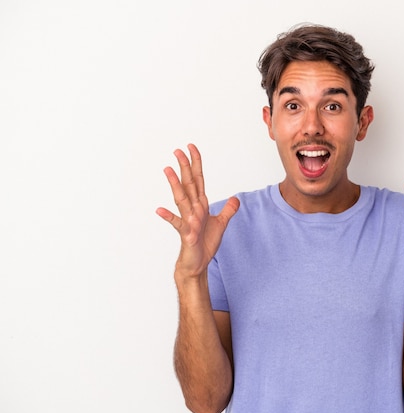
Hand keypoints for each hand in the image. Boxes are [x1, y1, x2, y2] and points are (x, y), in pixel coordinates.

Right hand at [156, 144, 238, 277]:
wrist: (197, 264)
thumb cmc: (205, 244)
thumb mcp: (221, 224)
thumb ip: (228, 210)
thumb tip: (236, 199)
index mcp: (200, 205)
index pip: (198, 179)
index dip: (196, 163)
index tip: (191, 148)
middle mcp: (193, 209)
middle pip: (188, 184)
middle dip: (184, 167)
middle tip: (178, 150)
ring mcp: (188, 220)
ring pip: (182, 199)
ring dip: (175, 184)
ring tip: (167, 169)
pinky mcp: (186, 233)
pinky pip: (177, 224)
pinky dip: (168, 217)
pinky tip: (159, 210)